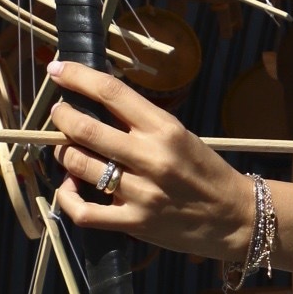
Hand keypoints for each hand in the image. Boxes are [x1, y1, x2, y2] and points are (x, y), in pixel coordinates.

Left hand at [47, 59, 252, 261]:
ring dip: (64, 153)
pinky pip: (83, 211)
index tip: (57, 70)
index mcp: (164, 128)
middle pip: (85, 129)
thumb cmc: (205, 172)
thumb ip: (141, 122)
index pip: (111, 92)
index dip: (77, 77)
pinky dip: (67, 198)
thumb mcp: (179, 135)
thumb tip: (95, 103)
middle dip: (63, 117)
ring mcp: (142, 193)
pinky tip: (70, 188)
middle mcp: (151, 158)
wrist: (235, 218)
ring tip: (68, 150)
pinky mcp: (135, 223)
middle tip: (60, 114)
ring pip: (79, 165)